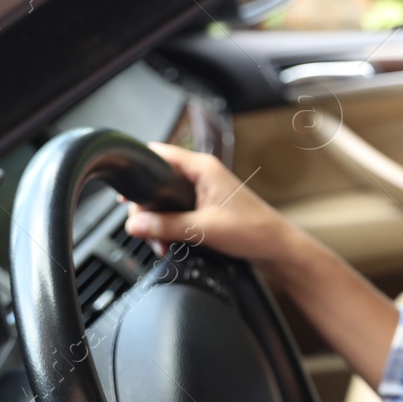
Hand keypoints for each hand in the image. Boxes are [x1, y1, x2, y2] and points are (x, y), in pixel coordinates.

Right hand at [120, 142, 295, 268]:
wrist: (276, 247)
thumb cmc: (252, 230)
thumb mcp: (203, 229)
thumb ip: (165, 225)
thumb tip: (135, 224)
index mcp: (202, 168)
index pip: (158, 154)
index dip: (139, 169)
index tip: (126, 190)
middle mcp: (202, 174)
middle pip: (158, 181)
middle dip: (147, 208)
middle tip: (145, 229)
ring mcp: (204, 190)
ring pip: (167, 200)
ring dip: (159, 222)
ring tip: (160, 242)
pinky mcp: (206, 206)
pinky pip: (178, 211)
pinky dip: (170, 226)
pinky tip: (169, 243)